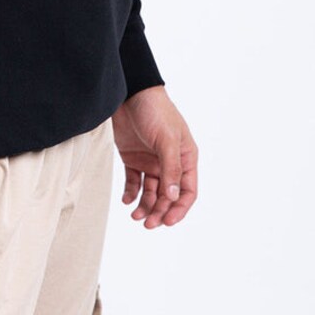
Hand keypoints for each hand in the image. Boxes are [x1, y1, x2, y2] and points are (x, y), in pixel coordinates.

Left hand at [111, 85, 197, 227]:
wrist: (128, 91)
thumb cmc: (154, 110)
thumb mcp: (166, 139)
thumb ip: (170, 168)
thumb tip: (173, 197)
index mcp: (185, 157)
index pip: (187, 191)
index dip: (179, 208)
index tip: (167, 221)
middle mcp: (169, 162)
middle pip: (168, 196)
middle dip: (160, 211)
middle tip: (147, 223)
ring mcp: (151, 160)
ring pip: (151, 192)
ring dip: (145, 206)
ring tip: (135, 215)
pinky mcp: (133, 157)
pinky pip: (134, 182)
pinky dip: (131, 193)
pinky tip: (126, 200)